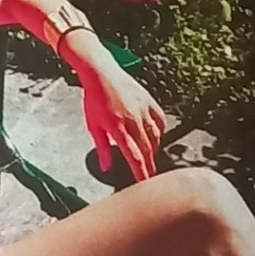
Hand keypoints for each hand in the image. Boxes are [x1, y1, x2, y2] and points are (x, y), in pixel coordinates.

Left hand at [80, 63, 165, 181]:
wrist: (100, 73)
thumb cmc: (94, 99)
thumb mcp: (93, 126)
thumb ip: (101, 148)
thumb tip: (106, 166)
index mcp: (118, 128)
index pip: (133, 156)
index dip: (140, 172)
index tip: (144, 182)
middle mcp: (133, 120)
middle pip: (147, 149)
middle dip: (149, 165)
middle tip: (151, 176)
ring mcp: (143, 110)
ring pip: (155, 136)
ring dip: (154, 149)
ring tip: (150, 157)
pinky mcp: (149, 101)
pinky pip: (160, 120)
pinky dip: (160, 131)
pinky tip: (157, 136)